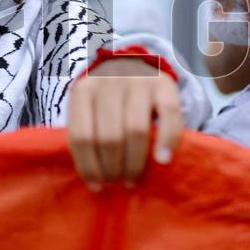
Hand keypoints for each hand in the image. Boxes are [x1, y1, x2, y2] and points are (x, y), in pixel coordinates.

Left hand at [67, 58, 182, 189]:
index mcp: (83, 90)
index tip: (97, 186)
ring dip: (134, 163)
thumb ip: (88, 135)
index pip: (81, 136)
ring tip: (132, 180)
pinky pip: (168, 117)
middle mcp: (109, 81)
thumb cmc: (108, 99)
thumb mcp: (89, 108)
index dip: (88, 166)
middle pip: (109, 136)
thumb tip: (94, 182)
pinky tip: (162, 160)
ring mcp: (138, 80)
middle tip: (117, 183)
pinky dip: (166, 141)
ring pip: (135, 130)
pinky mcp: (164, 84)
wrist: (135, 63)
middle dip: (112, 168)